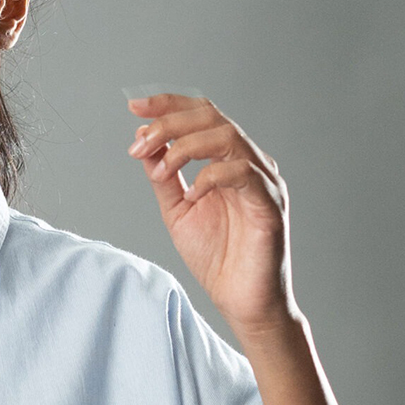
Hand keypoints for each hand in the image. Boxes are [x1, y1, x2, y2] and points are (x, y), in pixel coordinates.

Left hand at [126, 93, 297, 335]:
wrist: (242, 299)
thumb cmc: (218, 256)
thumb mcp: (177, 211)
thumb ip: (164, 178)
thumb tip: (142, 143)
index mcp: (227, 160)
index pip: (201, 116)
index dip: (169, 105)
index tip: (134, 106)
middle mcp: (248, 162)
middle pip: (212, 117)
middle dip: (170, 123)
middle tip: (139, 141)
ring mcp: (262, 180)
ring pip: (228, 137)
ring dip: (185, 146)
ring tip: (159, 168)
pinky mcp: (269, 203)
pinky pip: (242, 173)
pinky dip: (211, 176)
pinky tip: (190, 192)